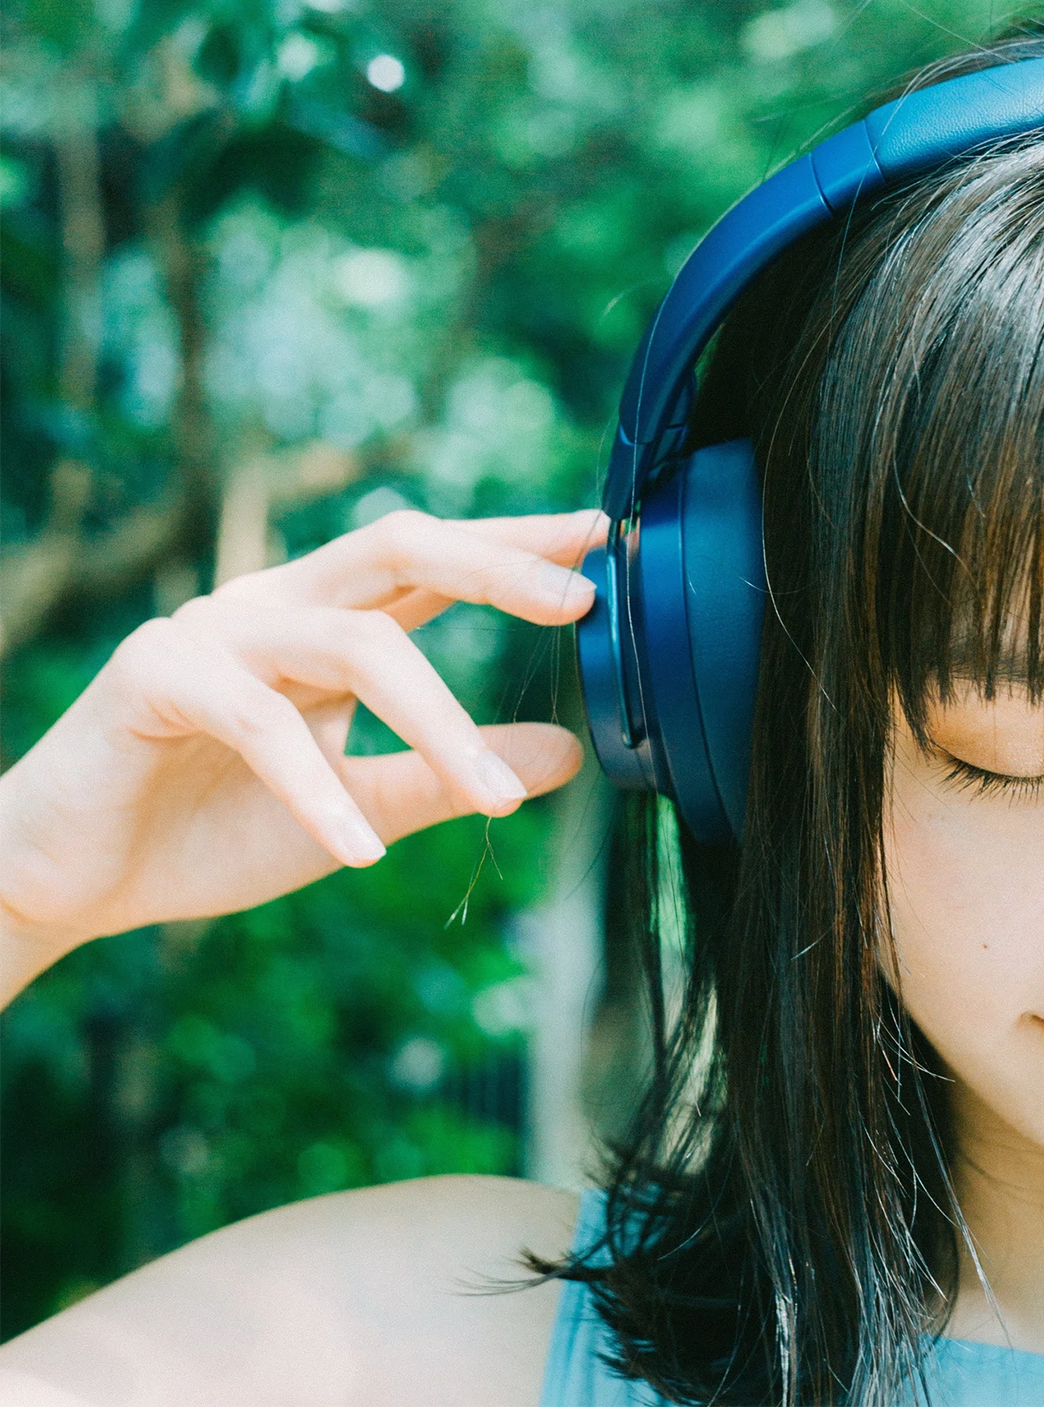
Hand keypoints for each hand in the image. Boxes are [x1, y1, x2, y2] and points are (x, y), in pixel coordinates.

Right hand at [0, 506, 605, 994]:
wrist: (70, 879)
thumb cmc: (208, 828)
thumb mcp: (358, 806)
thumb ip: (448, 775)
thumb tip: (568, 752)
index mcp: (320, 620)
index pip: (430, 563)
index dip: (512, 545)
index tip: (598, 539)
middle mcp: (273, 605)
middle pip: (398, 548)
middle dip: (494, 565)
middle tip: (578, 598)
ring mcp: (212, 631)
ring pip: (350, 640)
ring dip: (436, 721)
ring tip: (498, 797)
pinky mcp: (155, 676)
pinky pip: (260, 722)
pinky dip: (319, 792)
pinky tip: (361, 853)